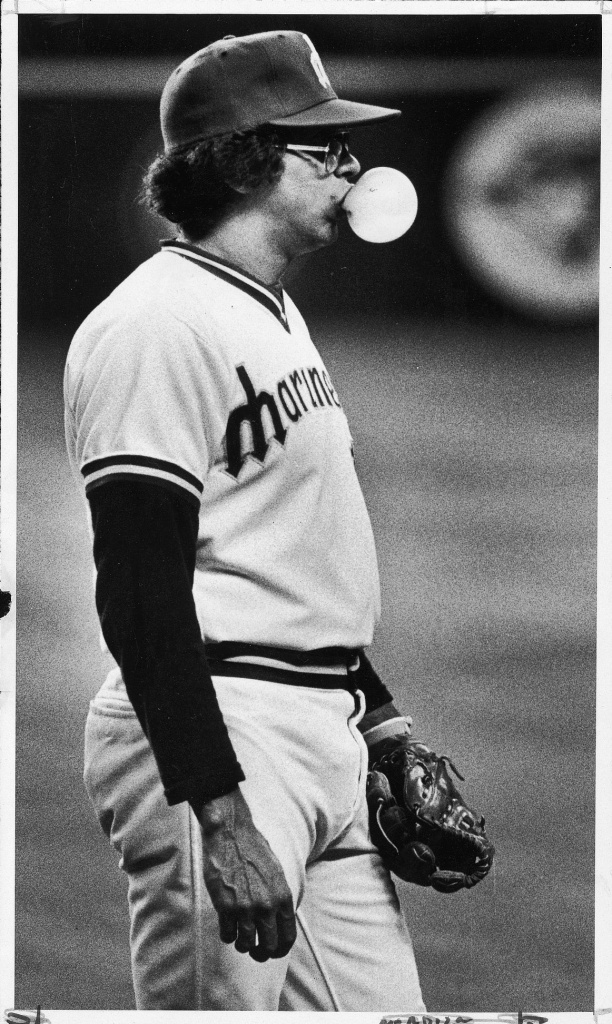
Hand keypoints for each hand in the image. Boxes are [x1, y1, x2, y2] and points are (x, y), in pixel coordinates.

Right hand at [198, 787, 296, 961]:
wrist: (231, 834)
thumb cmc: (253, 849)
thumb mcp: (276, 873)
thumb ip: (279, 898)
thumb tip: (278, 920)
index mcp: (283, 897)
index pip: (288, 937)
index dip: (280, 950)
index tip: (272, 951)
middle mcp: (267, 906)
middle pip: (269, 947)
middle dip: (261, 953)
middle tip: (253, 950)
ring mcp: (247, 908)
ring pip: (246, 945)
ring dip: (242, 944)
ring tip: (238, 936)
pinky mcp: (226, 907)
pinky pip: (228, 935)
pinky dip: (227, 935)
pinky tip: (226, 925)